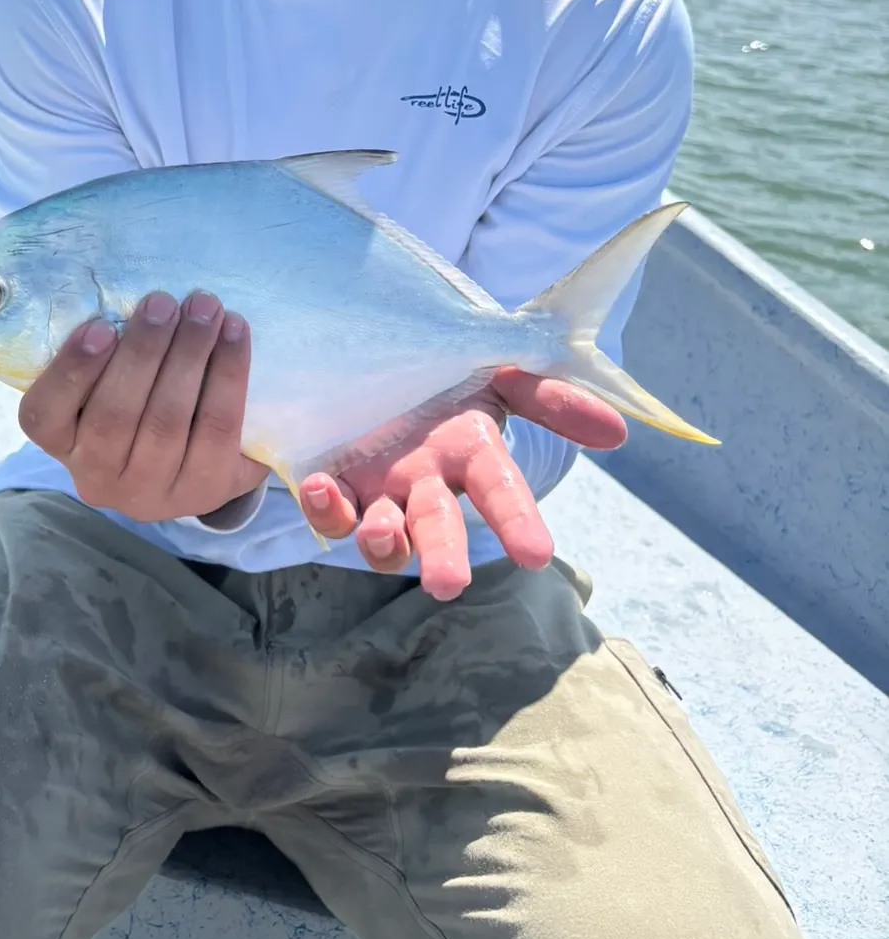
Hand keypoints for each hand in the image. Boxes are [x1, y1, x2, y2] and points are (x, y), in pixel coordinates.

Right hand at [18, 291, 267, 521]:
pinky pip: (217, 428)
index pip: (44, 416)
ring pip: (167, 421)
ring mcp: (151, 493)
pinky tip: (235, 334)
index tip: (99, 326)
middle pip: (114, 416)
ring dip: (189, 355)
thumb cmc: (139, 407)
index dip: (70, 371)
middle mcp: (98, 478)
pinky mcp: (205, 491)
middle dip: (143, 352)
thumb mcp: (105, 387)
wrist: (194, 468)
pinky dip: (228, 375)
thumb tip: (126, 293)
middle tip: (164, 301)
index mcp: (62, 445)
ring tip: (205, 309)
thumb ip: (105, 353)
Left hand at [298, 369, 627, 600]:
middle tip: (447, 584)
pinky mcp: (333, 484)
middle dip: (444, 557)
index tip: (536, 555)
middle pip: (438, 529)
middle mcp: (426, 482)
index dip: (519, 523)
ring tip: (381, 532)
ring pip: (382, 534)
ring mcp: (378, 489)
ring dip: (382, 541)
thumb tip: (617, 433)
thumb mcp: (503, 371)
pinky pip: (329, 509)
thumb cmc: (448, 371)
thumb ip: (553, 398)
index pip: (502, 494)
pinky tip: (320, 487)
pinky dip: (325, 506)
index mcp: (471, 454)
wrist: (375, 354)